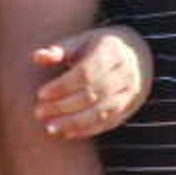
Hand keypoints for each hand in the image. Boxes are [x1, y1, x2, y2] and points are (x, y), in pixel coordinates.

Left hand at [33, 25, 153, 138]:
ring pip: (101, 112)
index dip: (63, 86)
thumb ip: (59, 50)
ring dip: (73, 122)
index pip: (85, 73)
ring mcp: (130, 92)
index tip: (41, 94)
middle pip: (93, 94)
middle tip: (39, 113)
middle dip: (64, 106)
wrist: (137, 56)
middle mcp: (125, 72)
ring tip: (50, 127)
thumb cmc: (98, 48)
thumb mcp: (81, 42)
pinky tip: (66, 133)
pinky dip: (86, 130)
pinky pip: (108, 123)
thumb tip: (38, 57)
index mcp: (111, 51)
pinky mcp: (130, 108)